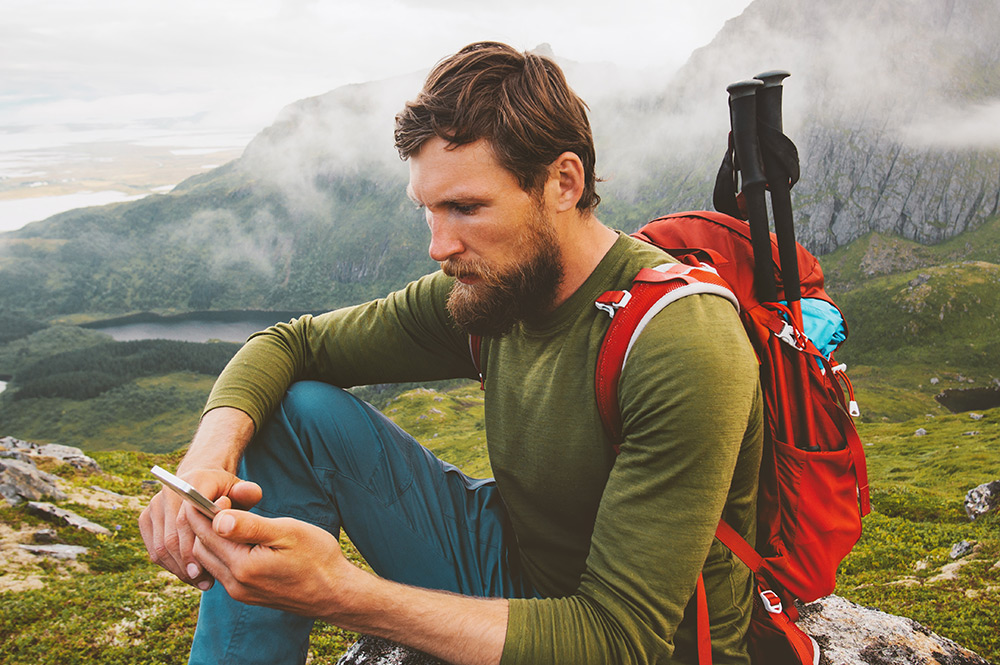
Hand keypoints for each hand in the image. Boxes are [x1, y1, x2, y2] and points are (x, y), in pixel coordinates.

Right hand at [139, 469, 261, 589]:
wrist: (203, 481)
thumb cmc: (228, 492)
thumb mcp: (242, 491)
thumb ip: (248, 493)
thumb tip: (242, 496)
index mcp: (192, 483)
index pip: (186, 520)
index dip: (193, 548)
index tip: (203, 571)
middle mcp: (169, 492)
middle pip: (170, 537)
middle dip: (186, 565)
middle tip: (204, 583)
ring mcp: (155, 505)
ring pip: (160, 547)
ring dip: (179, 569)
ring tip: (200, 582)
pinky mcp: (147, 518)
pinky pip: (154, 549)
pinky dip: (170, 565)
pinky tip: (189, 575)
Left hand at [186, 506, 350, 616]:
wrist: (335, 592)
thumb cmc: (317, 557)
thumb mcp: (288, 532)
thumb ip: (250, 526)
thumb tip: (217, 518)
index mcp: (243, 566)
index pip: (205, 533)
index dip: (203, 509)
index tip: (215, 491)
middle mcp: (235, 583)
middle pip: (201, 547)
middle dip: (204, 523)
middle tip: (225, 502)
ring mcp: (239, 592)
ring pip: (209, 560)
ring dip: (212, 538)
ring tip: (233, 517)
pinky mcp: (246, 594)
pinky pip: (222, 570)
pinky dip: (223, 551)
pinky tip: (241, 538)